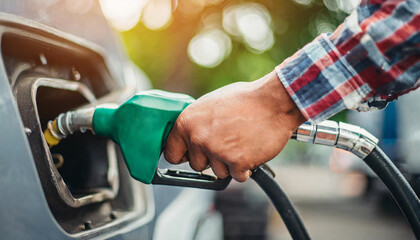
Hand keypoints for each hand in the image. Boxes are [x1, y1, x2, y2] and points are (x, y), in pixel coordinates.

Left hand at [163, 70, 305, 181]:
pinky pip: (237, 176)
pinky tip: (251, 149)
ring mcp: (216, 152)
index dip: (184, 155)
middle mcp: (198, 138)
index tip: (190, 155)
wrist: (273, 102)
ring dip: (229, 164)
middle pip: (196, 166)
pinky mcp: (236, 163)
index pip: (171, 153)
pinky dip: (245, 168)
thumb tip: (190, 137)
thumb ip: (197, 123)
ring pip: (218, 172)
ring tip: (241, 142)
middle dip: (211, 159)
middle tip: (226, 143)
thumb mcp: (210, 104)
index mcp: (187, 122)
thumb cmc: (245, 99)